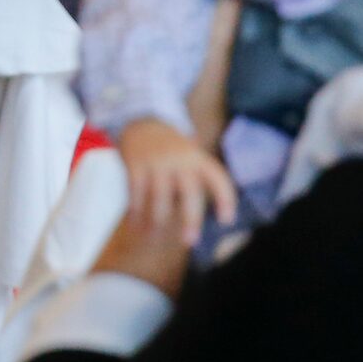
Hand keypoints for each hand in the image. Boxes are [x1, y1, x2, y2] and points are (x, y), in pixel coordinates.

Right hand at [115, 118, 236, 251]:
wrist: (142, 120)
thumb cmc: (172, 149)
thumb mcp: (190, 157)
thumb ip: (197, 181)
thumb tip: (197, 220)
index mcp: (198, 158)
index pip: (217, 178)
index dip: (225, 198)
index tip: (227, 221)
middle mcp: (180, 159)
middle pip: (190, 193)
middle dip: (191, 219)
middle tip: (190, 241)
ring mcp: (157, 161)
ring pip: (160, 199)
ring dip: (156, 222)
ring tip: (152, 237)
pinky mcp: (135, 164)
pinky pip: (136, 194)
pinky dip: (136, 213)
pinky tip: (136, 224)